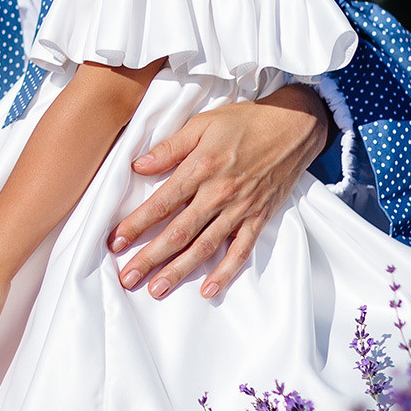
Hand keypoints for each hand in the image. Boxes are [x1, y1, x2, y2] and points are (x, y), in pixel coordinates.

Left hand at [108, 84, 326, 299]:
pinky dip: (226, 272)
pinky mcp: (259, 218)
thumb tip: (138, 166)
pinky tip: (208, 290)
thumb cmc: (245, 121)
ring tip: (157, 289)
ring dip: (179, 271)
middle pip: (179, 232)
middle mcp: (219, 194)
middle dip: (150, 257)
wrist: (295, 125)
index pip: (162, 203)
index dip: (136, 225)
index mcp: (201, 168)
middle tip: (127, 278)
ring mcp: (240, 209)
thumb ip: (170, 148)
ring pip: (205, 247)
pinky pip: (241, 250)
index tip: (115, 242)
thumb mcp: (202, 123)